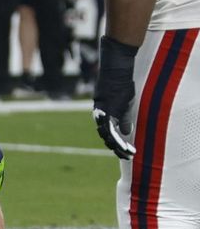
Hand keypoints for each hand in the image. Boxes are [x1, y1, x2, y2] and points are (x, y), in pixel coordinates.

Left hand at [93, 36, 138, 158]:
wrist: (116, 71)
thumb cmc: (121, 85)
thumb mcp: (124, 104)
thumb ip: (123, 118)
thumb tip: (125, 132)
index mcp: (103, 115)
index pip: (107, 133)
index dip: (116, 143)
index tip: (125, 152)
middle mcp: (100, 116)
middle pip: (106, 137)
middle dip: (116, 148)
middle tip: (127, 157)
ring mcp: (101, 113)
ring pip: (106, 136)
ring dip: (117, 146)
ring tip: (128, 153)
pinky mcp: (106, 111)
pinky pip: (109, 129)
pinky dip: (116, 138)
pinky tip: (124, 144)